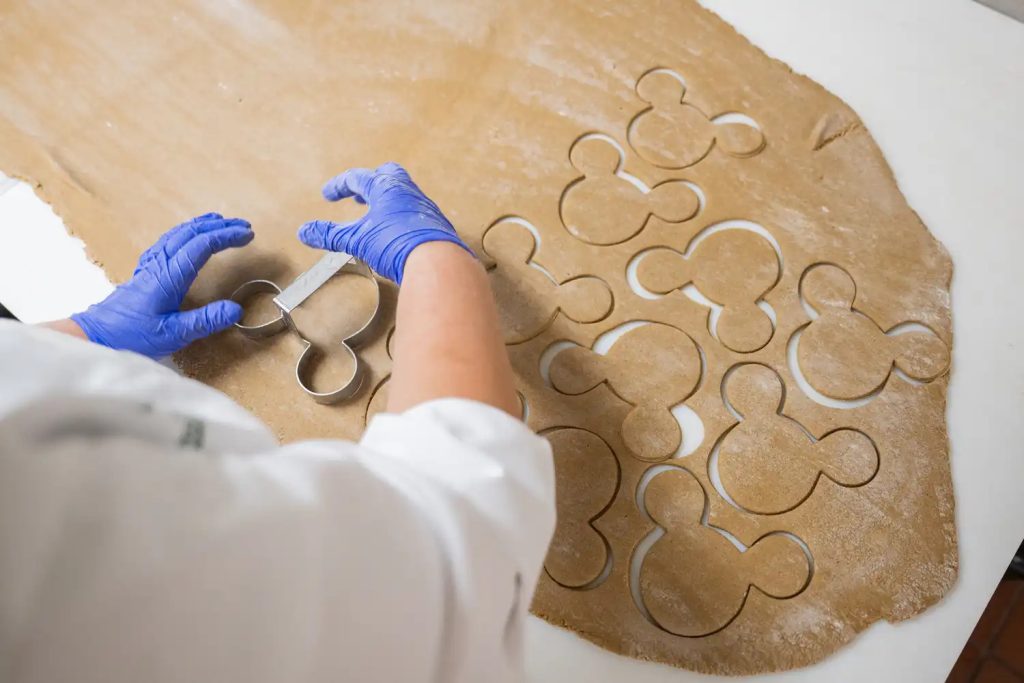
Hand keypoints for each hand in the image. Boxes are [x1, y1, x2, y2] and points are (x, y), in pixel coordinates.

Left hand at [70, 213, 252, 357]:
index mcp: (169, 275)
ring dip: (202, 225)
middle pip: (191, 233)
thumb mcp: (174, 333)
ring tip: (221, 222)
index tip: (247, 235)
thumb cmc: (132, 335)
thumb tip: (236, 310)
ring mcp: (151, 265)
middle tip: (243, 225)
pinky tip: (188, 236)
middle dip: (219, 226)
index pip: (202, 245)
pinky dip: (185, 233)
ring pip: (178, 234)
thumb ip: (205, 321)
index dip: (226, 236)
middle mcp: (159, 264)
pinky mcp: (145, 271)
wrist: (97, 335)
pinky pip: (168, 241)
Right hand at [298, 162, 472, 283]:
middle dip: (369, 183)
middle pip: (387, 175)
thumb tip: (304, 232)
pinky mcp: (436, 226)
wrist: (437, 262)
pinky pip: (415, 214)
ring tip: (374, 217)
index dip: (339, 186)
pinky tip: (396, 235)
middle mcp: (408, 192)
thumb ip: (331, 235)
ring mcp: (424, 208)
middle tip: (357, 196)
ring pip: (403, 195)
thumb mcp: (357, 239)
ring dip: (386, 201)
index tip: (328, 195)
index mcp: (386, 187)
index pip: (358, 178)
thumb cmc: (397, 243)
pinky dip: (401, 218)